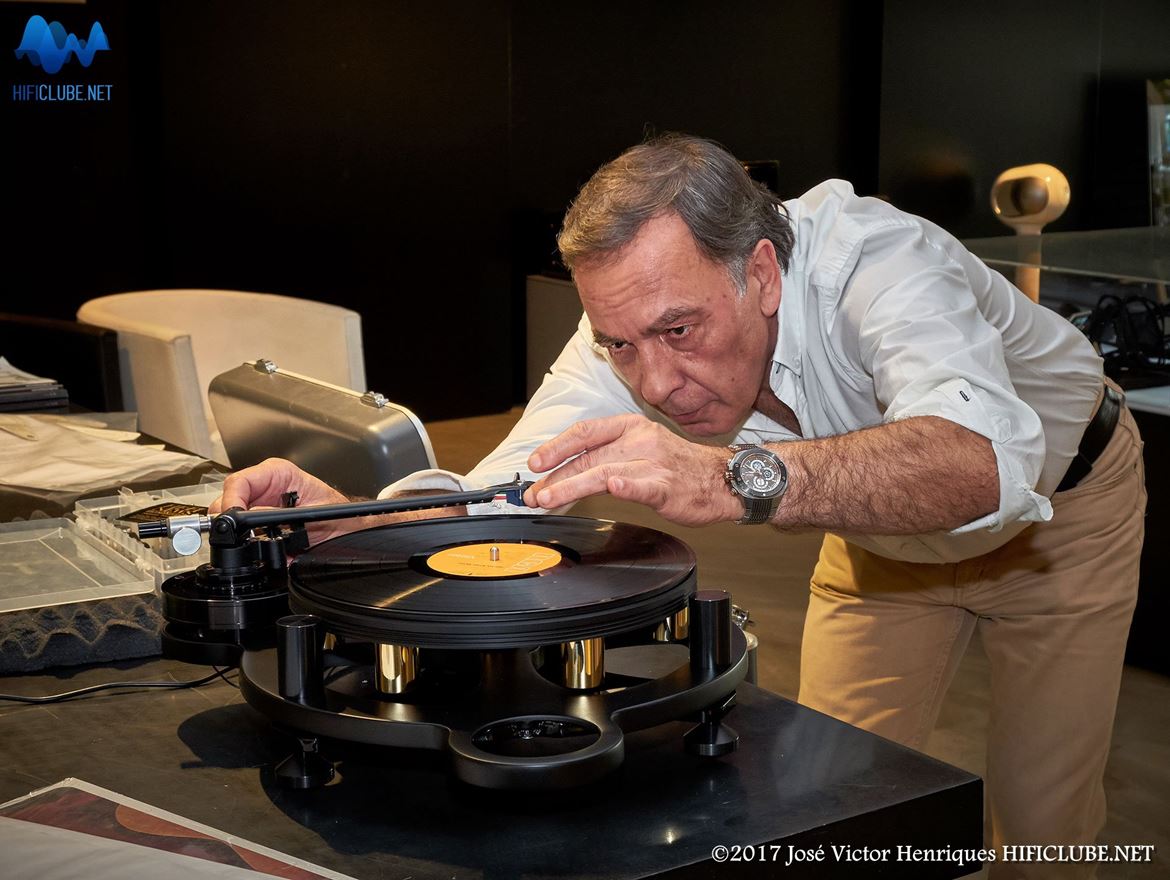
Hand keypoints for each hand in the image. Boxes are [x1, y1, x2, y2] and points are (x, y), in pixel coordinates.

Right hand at [210, 457, 355, 544]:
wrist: (349, 532)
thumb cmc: (339, 516)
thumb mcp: (312, 513)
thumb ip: (281, 513)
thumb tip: (253, 514)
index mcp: (278, 473)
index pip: (239, 481)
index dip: (230, 500)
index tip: (231, 519)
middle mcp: (266, 487)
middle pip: (228, 498)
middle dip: (229, 519)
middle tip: (235, 536)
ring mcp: (261, 505)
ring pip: (231, 518)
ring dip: (237, 533)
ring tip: (250, 542)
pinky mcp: (261, 525)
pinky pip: (243, 534)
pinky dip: (246, 544)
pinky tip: (257, 548)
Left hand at [522, 414, 740, 526]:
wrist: (721, 478)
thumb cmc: (677, 466)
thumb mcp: (639, 449)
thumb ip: (605, 458)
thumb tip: (563, 474)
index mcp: (630, 427)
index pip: (584, 432)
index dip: (556, 447)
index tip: (534, 463)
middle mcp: (640, 440)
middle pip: (588, 457)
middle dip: (555, 477)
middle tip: (533, 494)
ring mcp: (653, 463)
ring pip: (604, 472)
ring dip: (572, 486)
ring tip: (549, 498)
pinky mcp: (667, 487)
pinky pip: (644, 485)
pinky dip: (627, 486)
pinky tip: (614, 487)